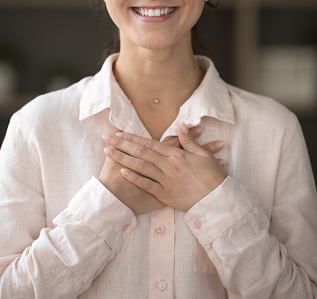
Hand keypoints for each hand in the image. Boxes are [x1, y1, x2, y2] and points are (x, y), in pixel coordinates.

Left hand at [103, 126, 226, 211]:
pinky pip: (147, 185)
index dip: (133, 137)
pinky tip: (122, 172)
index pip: (150, 143)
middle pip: (141, 152)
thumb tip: (181, 125)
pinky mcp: (165, 194)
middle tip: (107, 138)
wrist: (218, 199)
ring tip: (108, 151)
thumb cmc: (213, 176)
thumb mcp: (203, 154)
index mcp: (177, 154)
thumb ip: (189, 140)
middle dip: (122, 144)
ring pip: (140, 166)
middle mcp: (168, 165)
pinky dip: (134, 178)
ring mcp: (166, 180)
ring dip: (123, 158)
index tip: (120, 133)